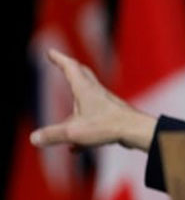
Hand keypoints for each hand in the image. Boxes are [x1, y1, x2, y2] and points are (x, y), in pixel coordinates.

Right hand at [30, 48, 155, 151]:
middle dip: (70, 68)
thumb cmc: (107, 126)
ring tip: (65, 115)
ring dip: (77, 99)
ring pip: (88, 98)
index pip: (70, 68)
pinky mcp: (113, 117)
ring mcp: (106, 104)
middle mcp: (96, 93)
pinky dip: (83, 127)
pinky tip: (75, 147)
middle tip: (62, 62)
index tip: (50, 51)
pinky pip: (94, 119)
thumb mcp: (73, 132)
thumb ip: (52, 135)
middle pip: (83, 75)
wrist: (136, 131)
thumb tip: (33, 138)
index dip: (59, 59)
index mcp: (85, 90)